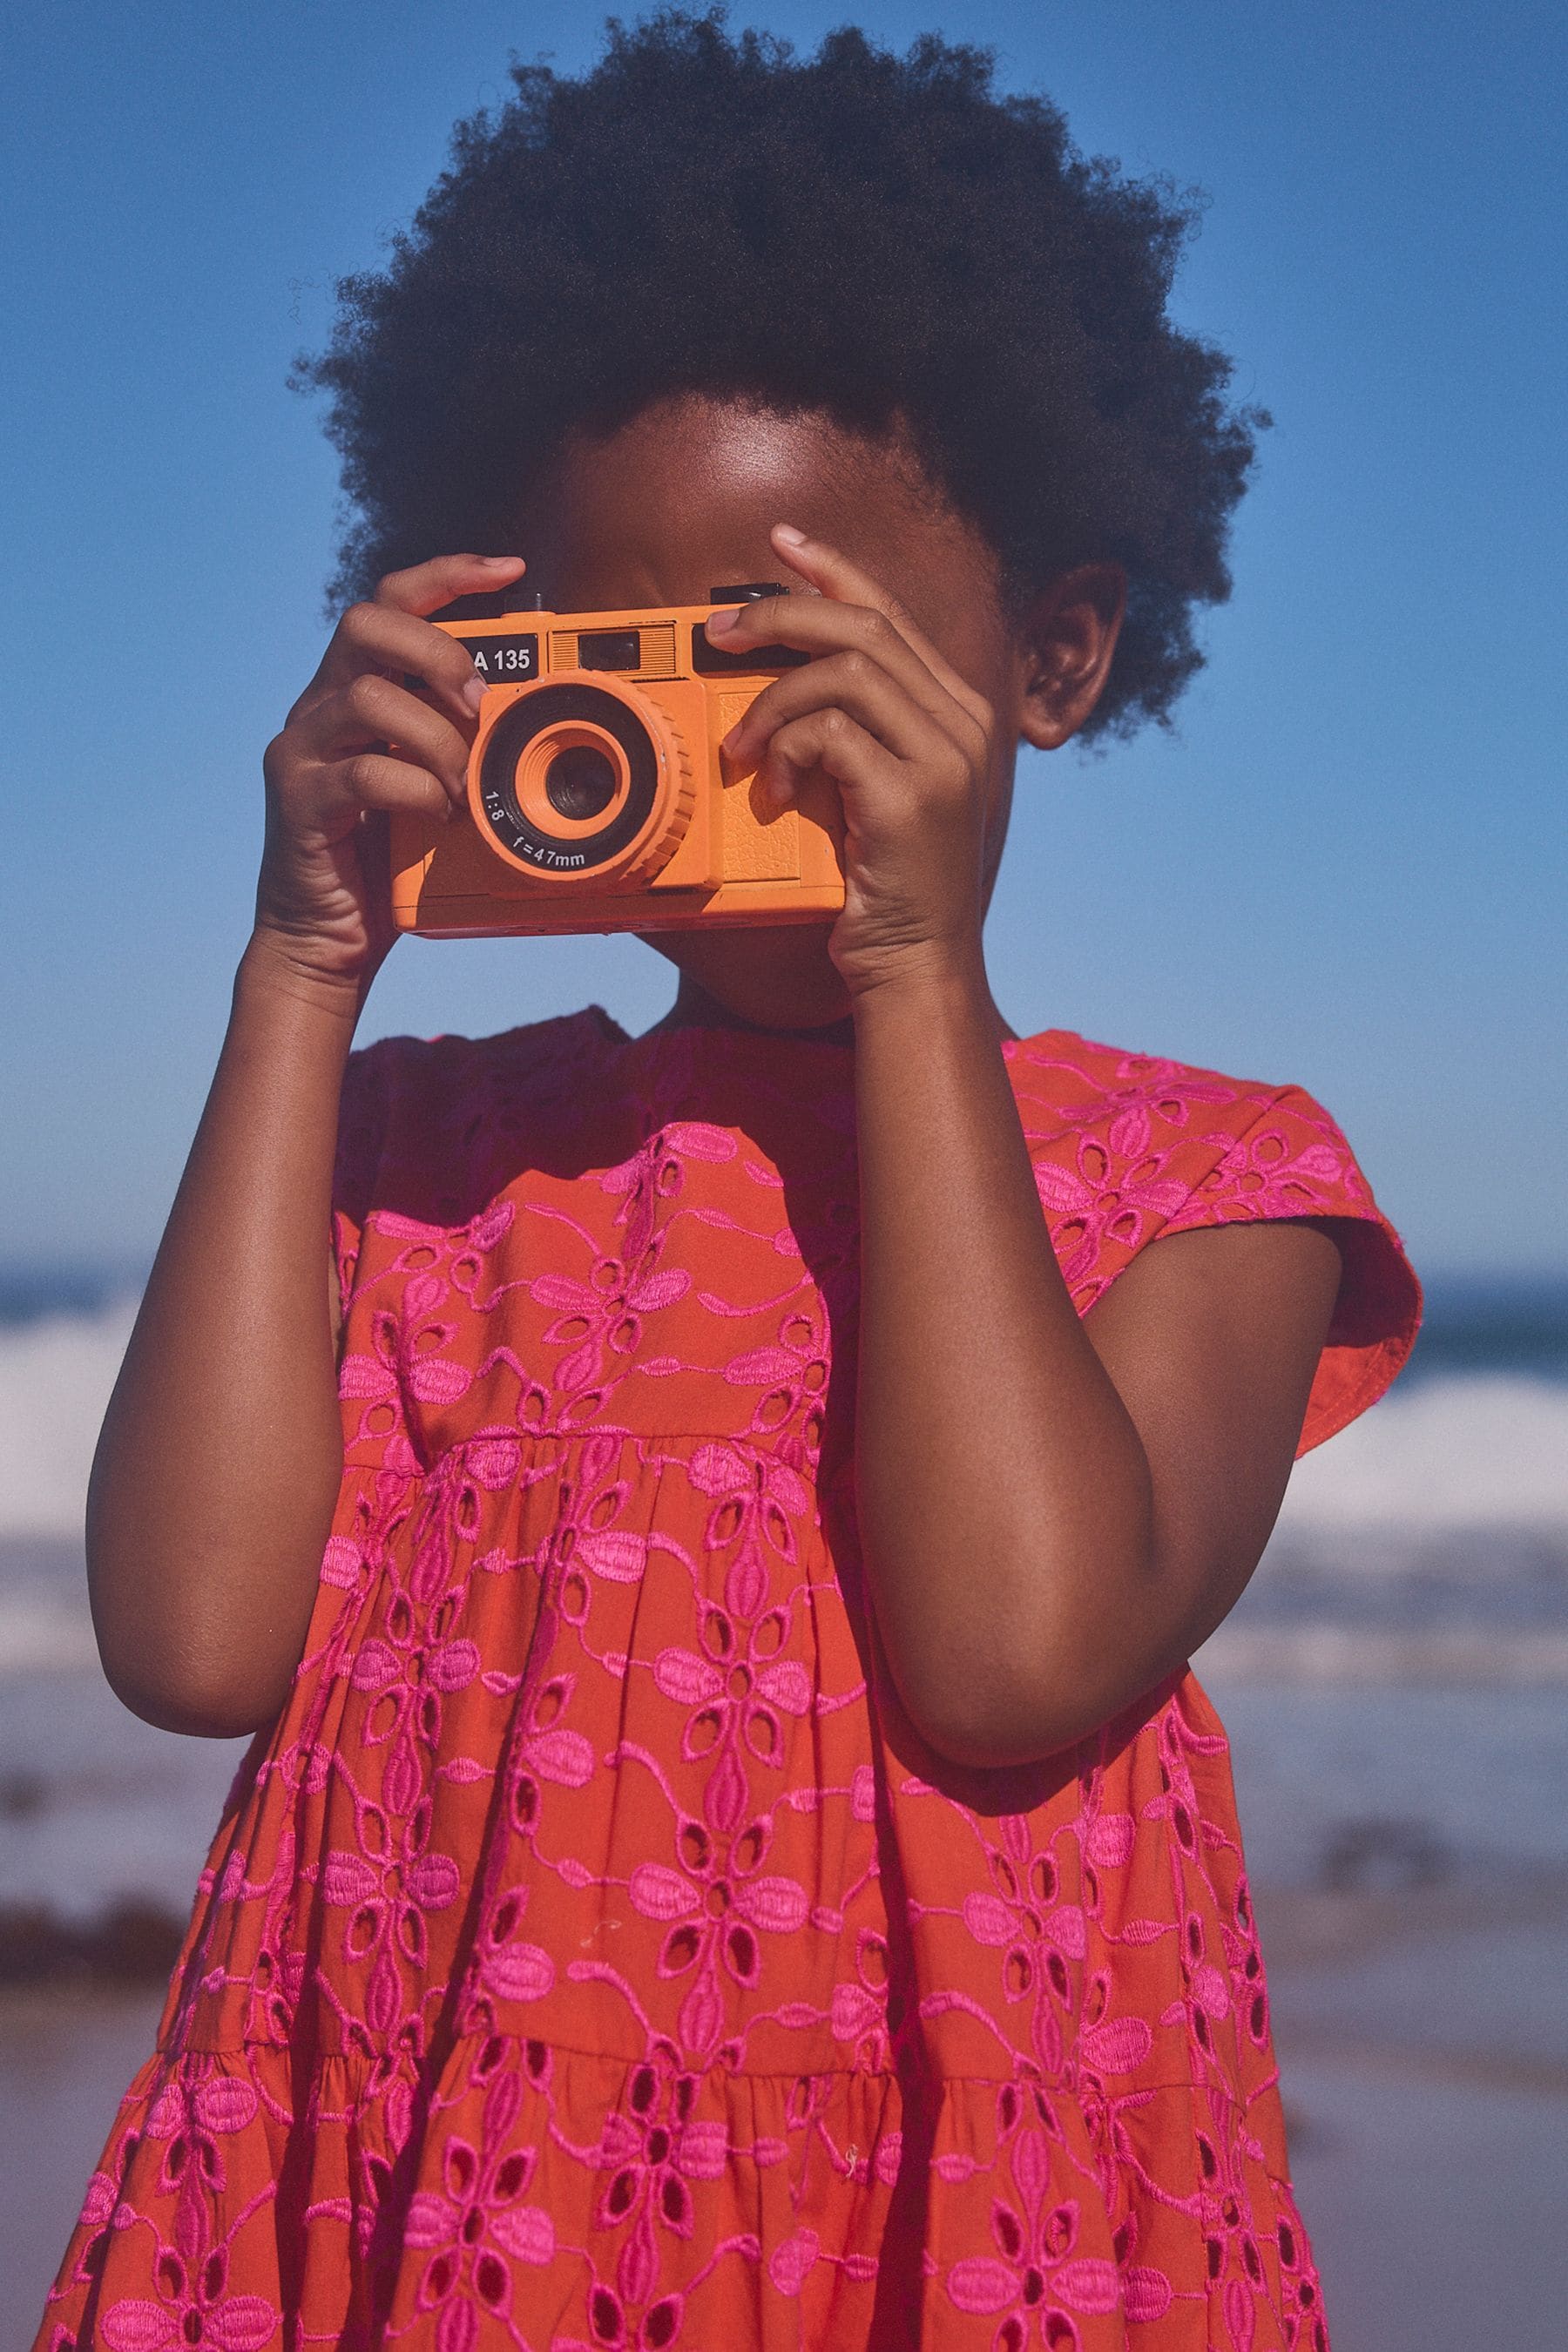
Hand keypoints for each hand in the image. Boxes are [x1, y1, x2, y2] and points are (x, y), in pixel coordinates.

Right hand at [254, 553, 525, 990]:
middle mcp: (321, 708)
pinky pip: (363, 771)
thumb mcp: (436, 788)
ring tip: (461, 784)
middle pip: (365, 622)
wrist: (326, 940)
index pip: (391, 602)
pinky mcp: (300, 800)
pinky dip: (415, 788)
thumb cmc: (387, 865)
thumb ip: (462, 744)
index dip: (447, 573)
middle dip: (435, 650)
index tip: (508, 568)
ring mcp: (303, 751)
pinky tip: (438, 814)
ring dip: (434, 736)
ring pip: (367, 695)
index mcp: (356, 692)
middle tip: (477, 702)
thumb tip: (534, 716)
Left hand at [707, 527, 995, 999]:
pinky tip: (776, 790)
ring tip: (744, 746)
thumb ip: (852, 730)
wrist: (916, 964)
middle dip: (781, 616)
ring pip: (845, 670)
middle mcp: (965, 723)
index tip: (780, 544)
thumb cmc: (883, 884)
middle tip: (720, 634)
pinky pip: (831, 733)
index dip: (833, 568)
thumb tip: (778, 674)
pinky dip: (788, 751)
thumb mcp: (873, 789)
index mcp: (959, 712)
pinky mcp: (912, 795)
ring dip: (774, 700)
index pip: (892, 612)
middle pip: (865, 624)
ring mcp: (946, 756)